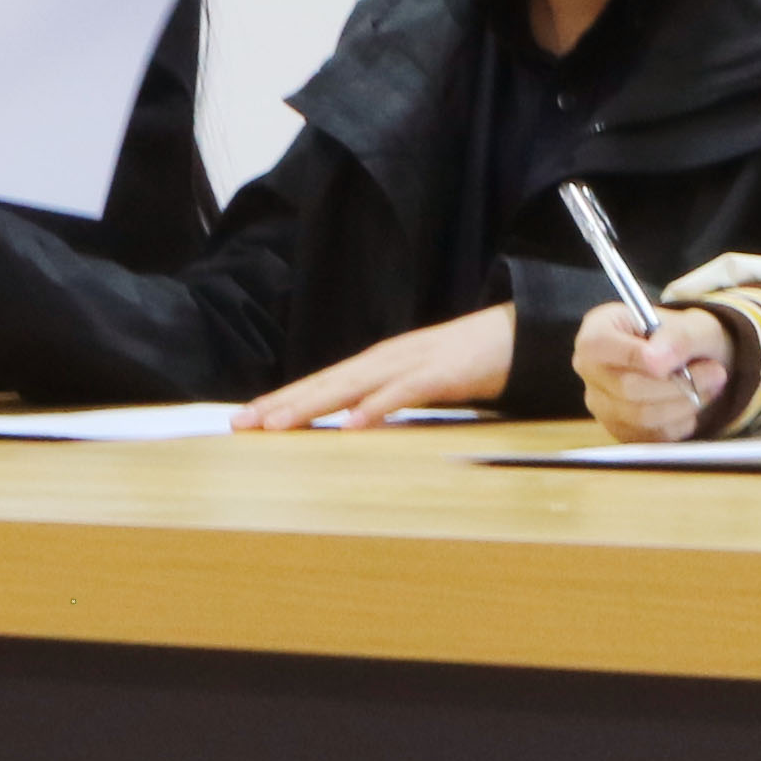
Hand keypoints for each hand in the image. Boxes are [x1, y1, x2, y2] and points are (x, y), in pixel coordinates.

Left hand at [246, 302, 517, 430]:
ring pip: (352, 386)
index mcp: (378, 363)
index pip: (320, 383)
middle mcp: (385, 359)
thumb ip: (385, 397)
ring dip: (312, 405)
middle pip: (324, 383)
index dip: (282, 400)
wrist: (519, 335)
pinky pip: (403, 393)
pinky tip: (351, 424)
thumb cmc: (468, 362)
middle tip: (241, 424)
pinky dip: (376, 408)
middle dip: (280, 403)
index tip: (245, 419)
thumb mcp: (417, 382)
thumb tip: (352, 422)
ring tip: (277, 425)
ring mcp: (412, 363)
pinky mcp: (442, 373)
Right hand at [573, 305, 730, 443]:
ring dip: (685, 403)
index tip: (670, 362)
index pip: (597, 346)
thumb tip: (657, 359)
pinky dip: (681, 421)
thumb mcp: (691, 325)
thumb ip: (676, 337)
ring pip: (641, 416)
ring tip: (709, 385)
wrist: (694, 361)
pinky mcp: (621, 431)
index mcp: (597, 330)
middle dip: (677, 383)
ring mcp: (602, 404)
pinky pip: (652, 436)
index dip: (633, 356)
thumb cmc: (685, 337)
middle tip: (715, 372)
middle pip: (626, 387)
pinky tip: (690, 402)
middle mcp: (591, 369)